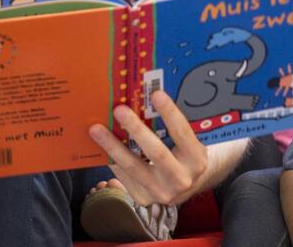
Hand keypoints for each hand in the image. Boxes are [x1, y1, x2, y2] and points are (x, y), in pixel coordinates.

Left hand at [88, 90, 207, 205]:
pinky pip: (123, 176)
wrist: (186, 186)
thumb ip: (171, 125)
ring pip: (133, 167)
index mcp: (196, 159)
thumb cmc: (183, 154)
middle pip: (156, 152)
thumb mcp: (186, 142)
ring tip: (96, 129)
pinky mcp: (143, 198)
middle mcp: (182, 178)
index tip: (156, 94)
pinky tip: (99, 146)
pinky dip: (111, 159)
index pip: (182, 133)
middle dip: (136, 129)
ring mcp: (162, 192)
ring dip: (112, 146)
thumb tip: (146, 97)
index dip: (170, 113)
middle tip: (119, 110)